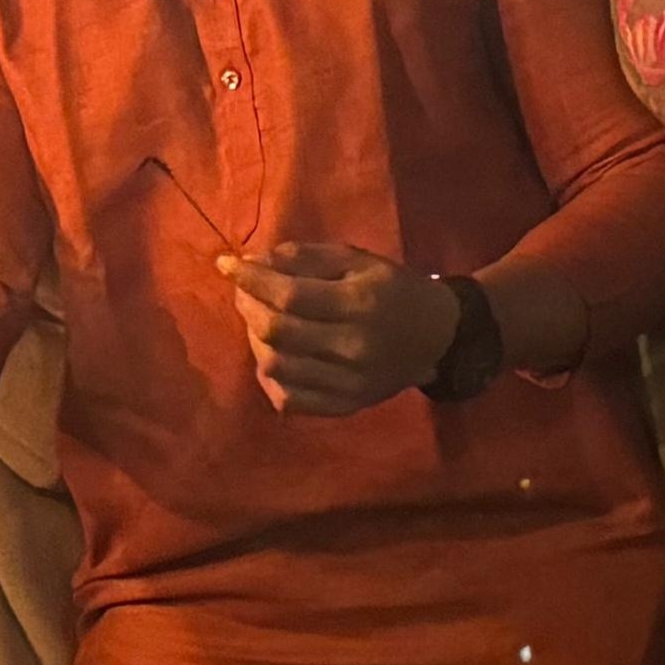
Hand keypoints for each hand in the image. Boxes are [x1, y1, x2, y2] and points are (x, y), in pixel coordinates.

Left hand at [217, 242, 459, 417]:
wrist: (437, 336)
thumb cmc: (392, 288)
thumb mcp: (357, 259)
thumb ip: (306, 257)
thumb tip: (255, 260)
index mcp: (360, 304)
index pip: (289, 296)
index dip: (251, 279)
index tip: (226, 264)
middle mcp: (354, 348)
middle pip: (277, 332)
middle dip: (248, 305)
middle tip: (244, 290)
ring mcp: (350, 384)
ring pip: (277, 367)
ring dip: (256, 339)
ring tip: (260, 319)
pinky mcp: (347, 406)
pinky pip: (290, 399)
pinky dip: (271, 376)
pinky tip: (275, 353)